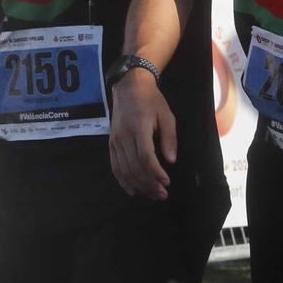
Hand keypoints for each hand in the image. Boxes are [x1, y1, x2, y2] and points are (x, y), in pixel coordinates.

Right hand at [107, 71, 173, 200]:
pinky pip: (115, 167)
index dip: (156, 172)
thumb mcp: (166, 115)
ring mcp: (115, 141)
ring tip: (151, 195)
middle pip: (134, 167)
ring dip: (138, 185)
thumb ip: (169, 138)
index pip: (145, 156)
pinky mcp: (111, 144)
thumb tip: (171, 161)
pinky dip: (123, 181)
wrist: (129, 87)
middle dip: (149, 184)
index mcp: (138, 128)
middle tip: (162, 194)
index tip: (167, 182)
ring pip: (124, 170)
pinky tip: (133, 190)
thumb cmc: (151, 101)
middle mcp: (124, 137)